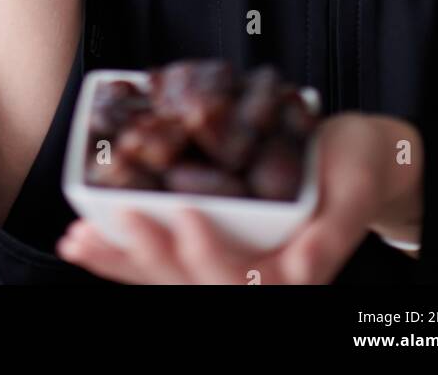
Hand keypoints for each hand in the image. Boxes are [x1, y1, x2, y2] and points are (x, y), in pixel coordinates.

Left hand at [55, 112, 423, 283]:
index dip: (209, 254)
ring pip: (167, 275)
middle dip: (147, 254)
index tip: (187, 216)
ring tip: (78, 241)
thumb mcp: (356, 190)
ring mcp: (229, 262)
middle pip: (192, 280)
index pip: (243, 278)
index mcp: (294, 271)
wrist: (359, 157)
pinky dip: (123, 250)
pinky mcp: (211, 245)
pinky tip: (89, 236)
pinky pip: (163, 258)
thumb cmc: (359, 166)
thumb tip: (306, 265)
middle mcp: (256, 276)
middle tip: (110, 223)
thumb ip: (331, 231)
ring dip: (120, 259)